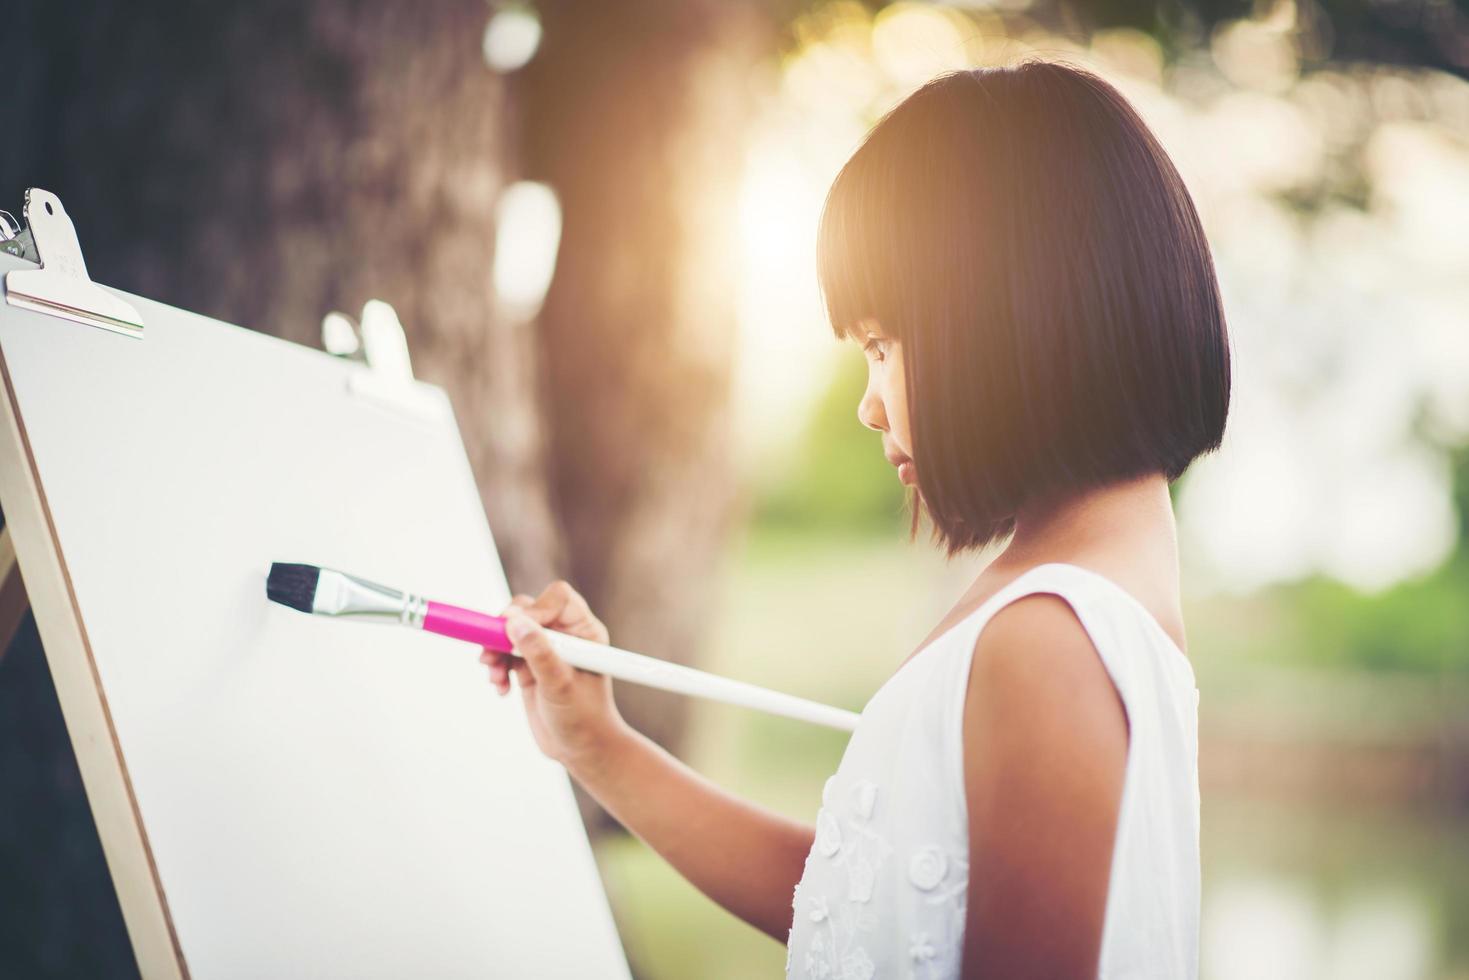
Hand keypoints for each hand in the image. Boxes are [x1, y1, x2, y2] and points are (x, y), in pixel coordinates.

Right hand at [480, 580, 627, 770]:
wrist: (580, 749)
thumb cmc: (583, 719)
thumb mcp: (560, 686)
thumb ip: (539, 653)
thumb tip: (514, 622)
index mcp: (585, 631)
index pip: (558, 598)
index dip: (534, 608)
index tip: (512, 628)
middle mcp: (566, 635)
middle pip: (528, 610)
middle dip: (505, 630)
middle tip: (491, 653)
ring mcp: (545, 649)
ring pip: (510, 630)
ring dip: (495, 650)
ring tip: (495, 676)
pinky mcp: (528, 665)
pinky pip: (503, 652)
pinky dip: (496, 666)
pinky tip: (501, 688)